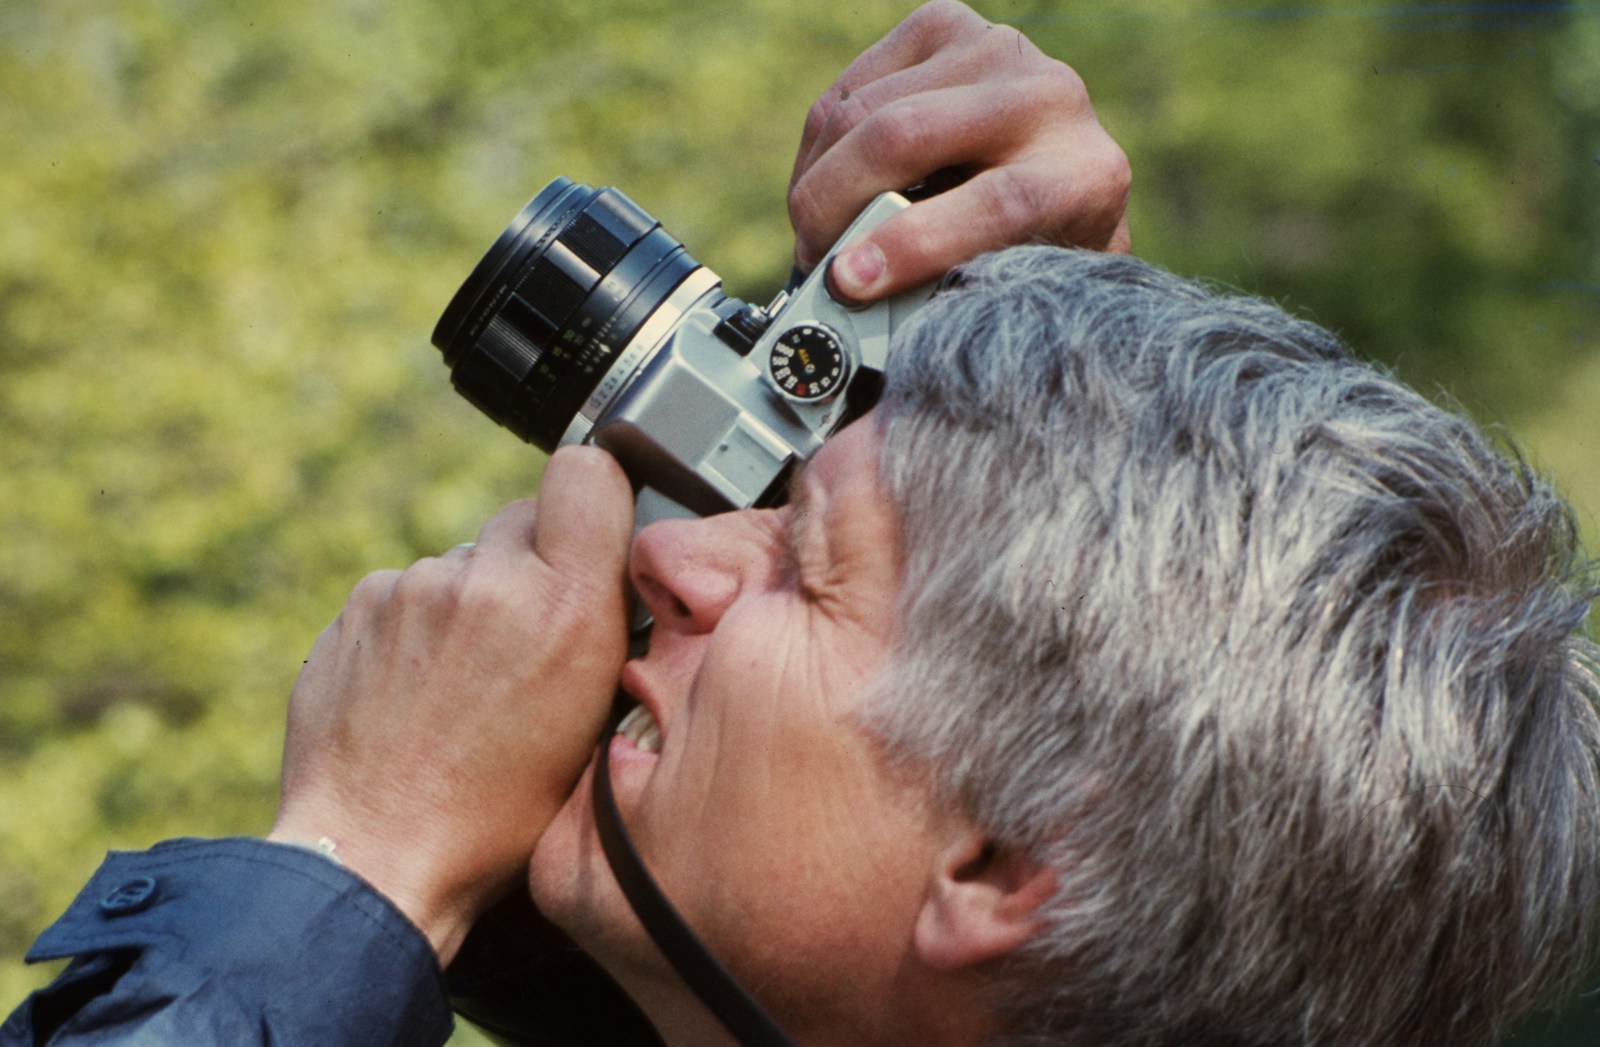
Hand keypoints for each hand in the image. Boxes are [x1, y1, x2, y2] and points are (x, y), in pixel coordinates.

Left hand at [269, 447, 632, 964]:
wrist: (376, 857)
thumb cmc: (497, 816)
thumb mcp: (595, 728)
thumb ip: (605, 630)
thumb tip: (607, 579)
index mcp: (567, 609)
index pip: (588, 470)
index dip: (594, 496)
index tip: (592, 530)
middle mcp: (489, 581)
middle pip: (524, 516)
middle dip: (533, 564)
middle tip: (528, 638)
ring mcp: (414, 588)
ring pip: (464, 562)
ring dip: (472, 601)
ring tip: (463, 685)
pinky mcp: (358, 605)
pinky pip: (406, 591)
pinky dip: (417, 628)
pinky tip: (417, 691)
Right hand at [788, 0, 1130, 302]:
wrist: (1049, 176)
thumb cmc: (1023, 251)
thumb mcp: (1002, 286)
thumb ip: (947, 290)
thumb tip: (854, 297)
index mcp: (1085, 176)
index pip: (998, 203)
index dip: (912, 244)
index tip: (849, 281)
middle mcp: (1051, 96)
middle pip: (906, 135)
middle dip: (834, 206)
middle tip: (814, 262)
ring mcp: (994, 50)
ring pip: (858, 112)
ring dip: (815, 185)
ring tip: (818, 236)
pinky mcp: (942, 27)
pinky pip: (843, 92)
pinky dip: (816, 155)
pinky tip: (828, 190)